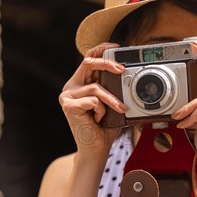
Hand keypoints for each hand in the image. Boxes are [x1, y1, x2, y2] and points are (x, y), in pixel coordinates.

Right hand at [59, 43, 127, 157]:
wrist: (96, 149)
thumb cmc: (105, 127)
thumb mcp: (112, 102)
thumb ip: (114, 87)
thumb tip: (128, 72)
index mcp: (80, 83)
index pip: (88, 59)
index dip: (101, 49)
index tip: (116, 47)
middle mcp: (71, 87)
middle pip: (88, 63)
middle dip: (107, 63)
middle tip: (122, 69)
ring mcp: (67, 96)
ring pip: (95, 87)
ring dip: (111, 99)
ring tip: (120, 109)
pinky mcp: (68, 106)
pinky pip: (93, 100)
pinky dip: (101, 110)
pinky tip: (98, 119)